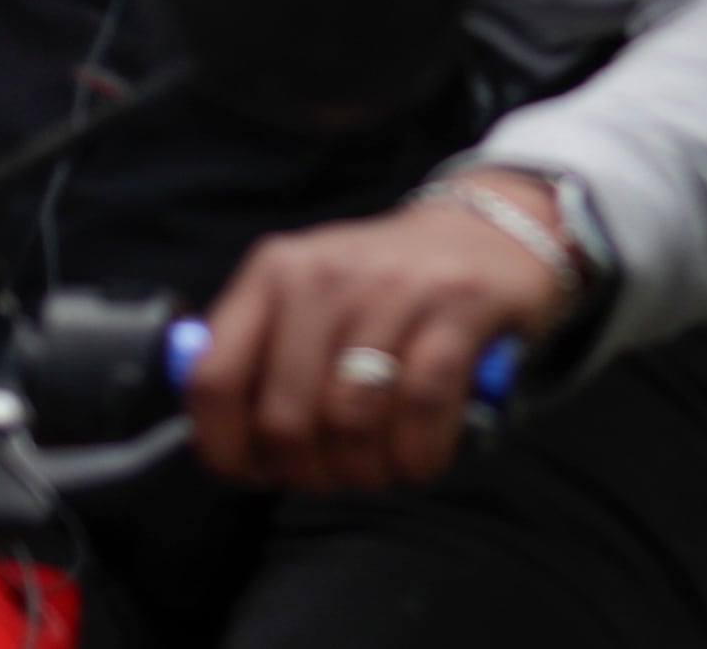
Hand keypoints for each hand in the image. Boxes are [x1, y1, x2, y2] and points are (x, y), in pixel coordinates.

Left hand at [189, 185, 577, 492]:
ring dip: (364, 470)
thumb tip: (228, 443)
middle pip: (284, 416)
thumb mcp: (310, 297)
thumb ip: (264, 356)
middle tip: (332, 477)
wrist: (492, 229)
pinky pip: (422, 403)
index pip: (214, 379)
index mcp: (274, 274)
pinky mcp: (458, 304)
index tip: (255, 475)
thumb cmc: (387, 286)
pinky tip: (420, 460)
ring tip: (377, 471)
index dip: (226, 448)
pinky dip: (418, 452)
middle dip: (307, 472)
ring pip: (351, 417)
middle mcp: (324, 274)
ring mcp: (393, 287)